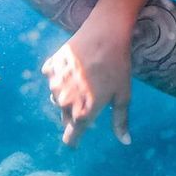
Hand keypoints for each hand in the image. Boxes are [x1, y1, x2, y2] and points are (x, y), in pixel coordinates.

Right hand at [40, 16, 133, 147]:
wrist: (105, 33)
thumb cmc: (118, 66)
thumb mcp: (123, 95)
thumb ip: (121, 121)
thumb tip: (126, 142)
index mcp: (83, 113)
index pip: (71, 138)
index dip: (74, 141)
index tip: (76, 141)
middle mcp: (64, 102)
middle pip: (66, 117)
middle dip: (75, 114)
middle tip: (90, 97)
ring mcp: (54, 84)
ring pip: (58, 99)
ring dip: (67, 95)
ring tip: (85, 79)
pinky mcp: (49, 68)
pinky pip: (52, 79)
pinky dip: (60, 77)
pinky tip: (75, 67)